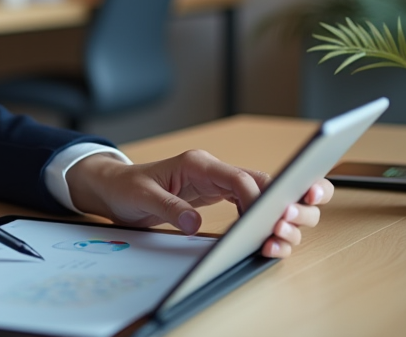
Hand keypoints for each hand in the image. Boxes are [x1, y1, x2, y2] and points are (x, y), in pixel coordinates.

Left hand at [66, 150, 333, 258]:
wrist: (114, 187)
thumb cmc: (127, 187)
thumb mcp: (142, 197)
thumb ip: (169, 208)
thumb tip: (192, 224)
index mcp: (198, 164)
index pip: (239, 178)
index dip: (258, 198)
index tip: (270, 218)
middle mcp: (215, 172)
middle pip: (265, 182)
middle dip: (287, 201)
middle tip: (290, 225)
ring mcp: (220, 185)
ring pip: (266, 196)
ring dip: (283, 217)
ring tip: (283, 240)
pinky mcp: (221, 199)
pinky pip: (253, 208)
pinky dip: (267, 224)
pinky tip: (272, 240)